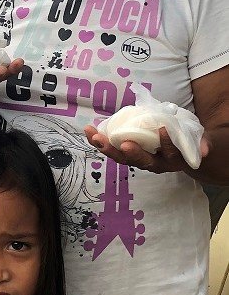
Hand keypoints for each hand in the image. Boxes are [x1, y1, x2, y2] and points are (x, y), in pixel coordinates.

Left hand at [84, 126, 208, 174]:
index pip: (169, 154)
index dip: (166, 144)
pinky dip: (100, 141)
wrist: (180, 150)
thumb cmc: (188, 140)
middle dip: (131, 152)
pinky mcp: (126, 152)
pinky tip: (89, 131)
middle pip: (140, 161)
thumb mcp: (198, 139)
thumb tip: (205, 150)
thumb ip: (201, 143)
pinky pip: (112, 149)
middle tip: (123, 144)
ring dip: (107, 147)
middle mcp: (154, 163)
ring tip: (94, 136)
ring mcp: (138, 159)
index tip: (164, 130)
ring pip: (122, 158)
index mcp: (172, 159)